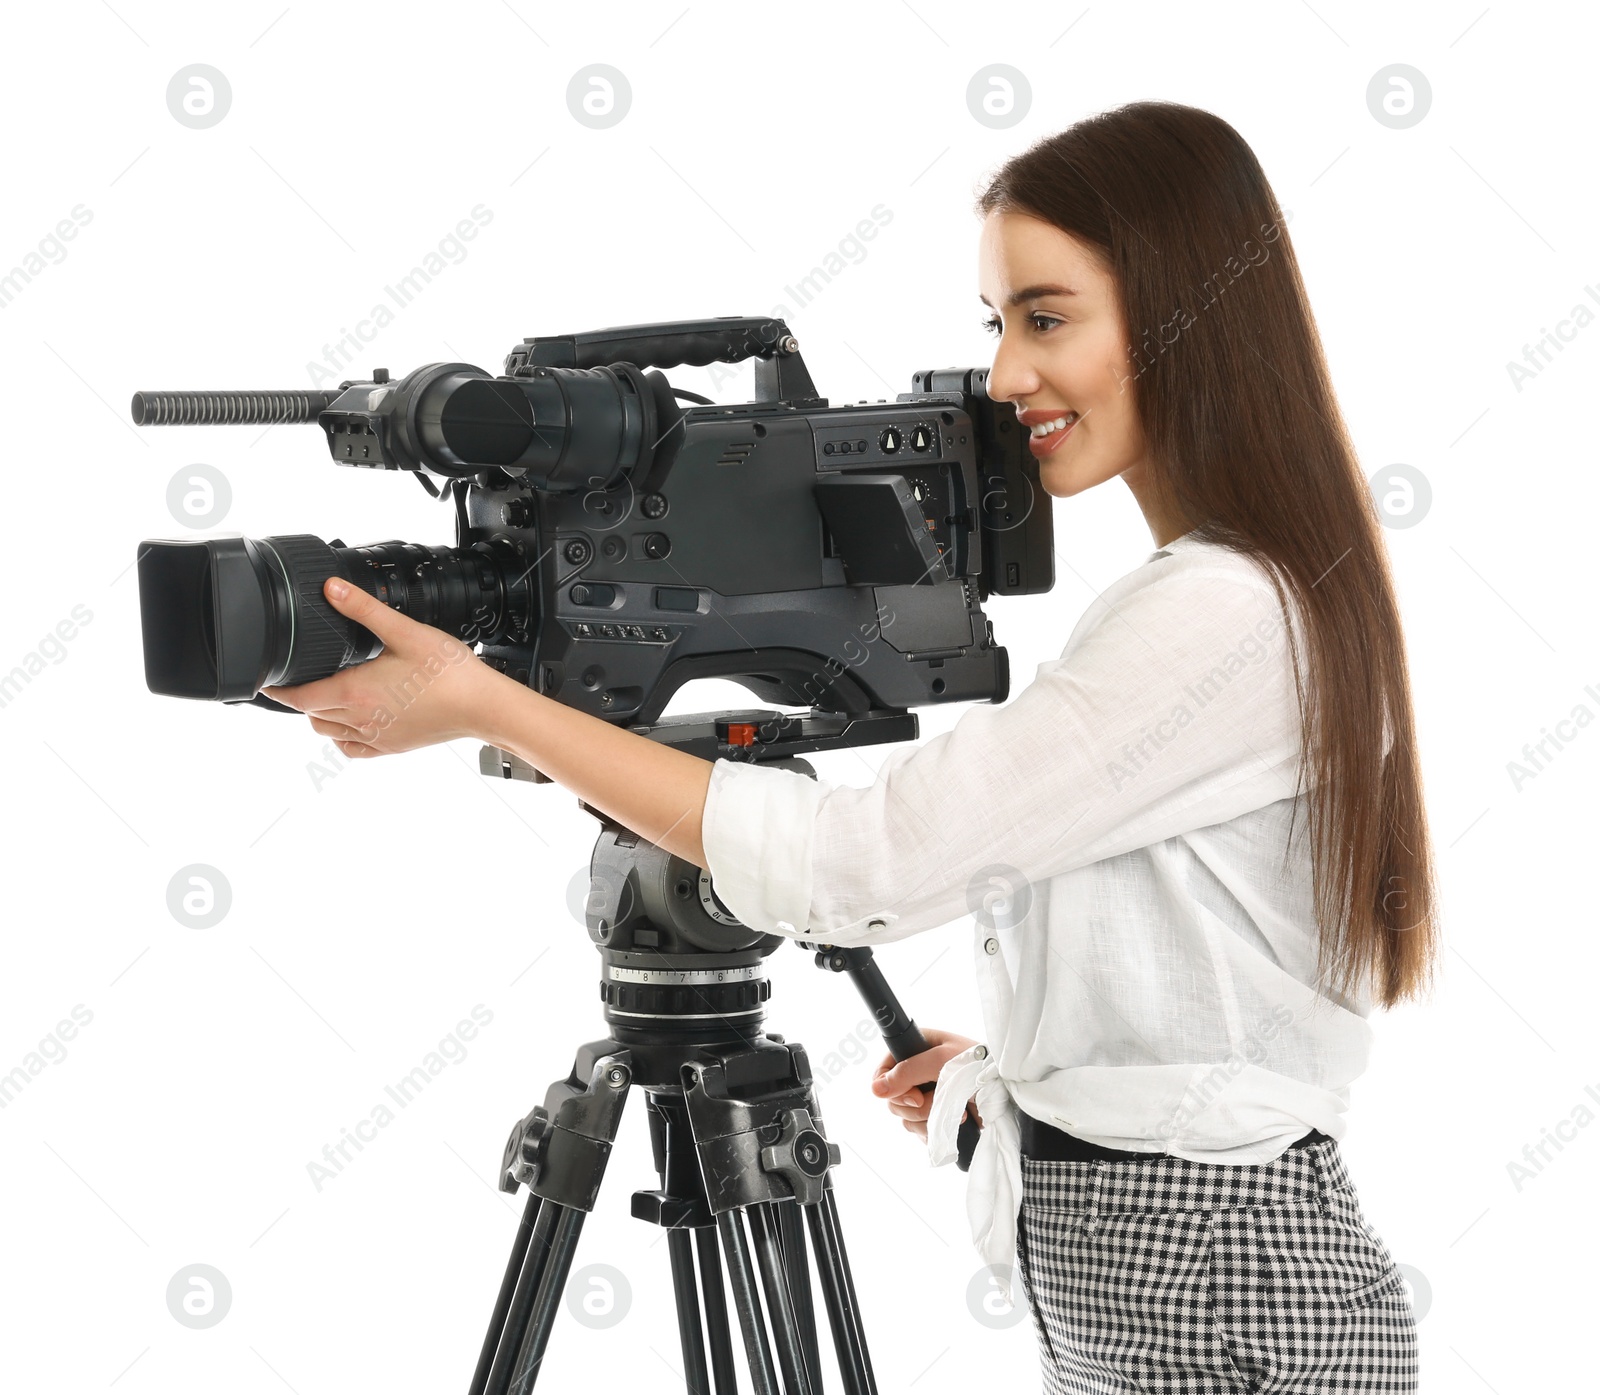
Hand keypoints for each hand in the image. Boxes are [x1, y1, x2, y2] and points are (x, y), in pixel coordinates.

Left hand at [261, 576, 514, 757]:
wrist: (482, 706)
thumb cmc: (448, 672)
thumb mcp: (404, 631)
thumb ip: (364, 610)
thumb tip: (331, 590)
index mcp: (354, 692)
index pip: (298, 697)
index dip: (277, 690)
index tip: (266, 683)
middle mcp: (359, 719)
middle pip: (311, 714)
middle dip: (300, 698)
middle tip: (298, 681)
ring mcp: (376, 737)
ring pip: (329, 732)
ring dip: (320, 715)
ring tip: (325, 696)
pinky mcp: (393, 746)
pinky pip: (353, 749)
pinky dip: (344, 738)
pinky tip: (353, 723)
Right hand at [870, 1027, 982, 1141]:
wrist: (1011, 1094)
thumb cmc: (981, 1066)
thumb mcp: (942, 1061)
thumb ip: (907, 1072)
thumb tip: (876, 1089)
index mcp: (917, 1047)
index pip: (884, 1068)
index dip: (890, 1085)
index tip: (913, 1096)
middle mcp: (918, 1070)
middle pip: (893, 1097)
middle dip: (915, 1106)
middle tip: (936, 1102)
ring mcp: (927, 1094)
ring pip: (905, 1116)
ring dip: (928, 1118)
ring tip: (955, 1112)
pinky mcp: (936, 1115)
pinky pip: (919, 1129)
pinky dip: (933, 1130)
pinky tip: (954, 1124)